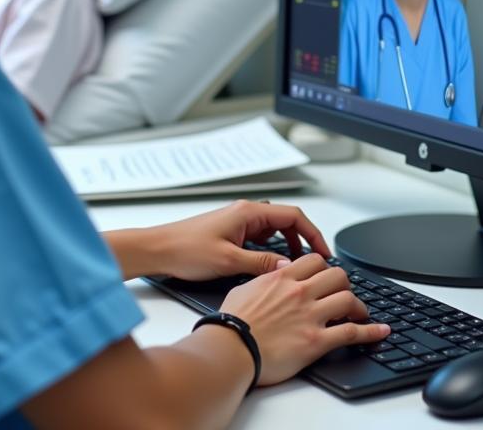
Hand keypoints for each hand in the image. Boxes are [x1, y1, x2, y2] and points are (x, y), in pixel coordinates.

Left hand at [148, 199, 330, 281]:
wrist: (159, 250)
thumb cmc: (186, 249)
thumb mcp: (229, 261)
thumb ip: (261, 264)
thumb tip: (288, 269)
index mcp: (248, 212)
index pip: (293, 216)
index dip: (313, 234)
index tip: (324, 253)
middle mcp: (245, 213)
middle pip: (286, 221)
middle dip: (304, 241)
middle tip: (315, 263)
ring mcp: (238, 223)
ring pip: (274, 231)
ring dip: (288, 247)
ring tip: (297, 268)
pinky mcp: (231, 234)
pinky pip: (261, 239)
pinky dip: (272, 250)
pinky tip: (272, 267)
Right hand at [217, 253, 390, 385]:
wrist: (231, 348)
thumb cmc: (232, 323)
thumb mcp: (244, 288)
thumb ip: (263, 279)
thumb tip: (269, 277)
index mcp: (282, 278)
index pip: (315, 261)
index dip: (325, 267)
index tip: (326, 276)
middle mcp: (300, 292)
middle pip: (337, 276)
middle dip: (344, 285)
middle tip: (343, 294)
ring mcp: (311, 316)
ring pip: (348, 299)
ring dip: (358, 306)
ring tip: (359, 313)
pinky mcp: (317, 341)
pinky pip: (352, 332)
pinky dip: (371, 332)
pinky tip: (380, 331)